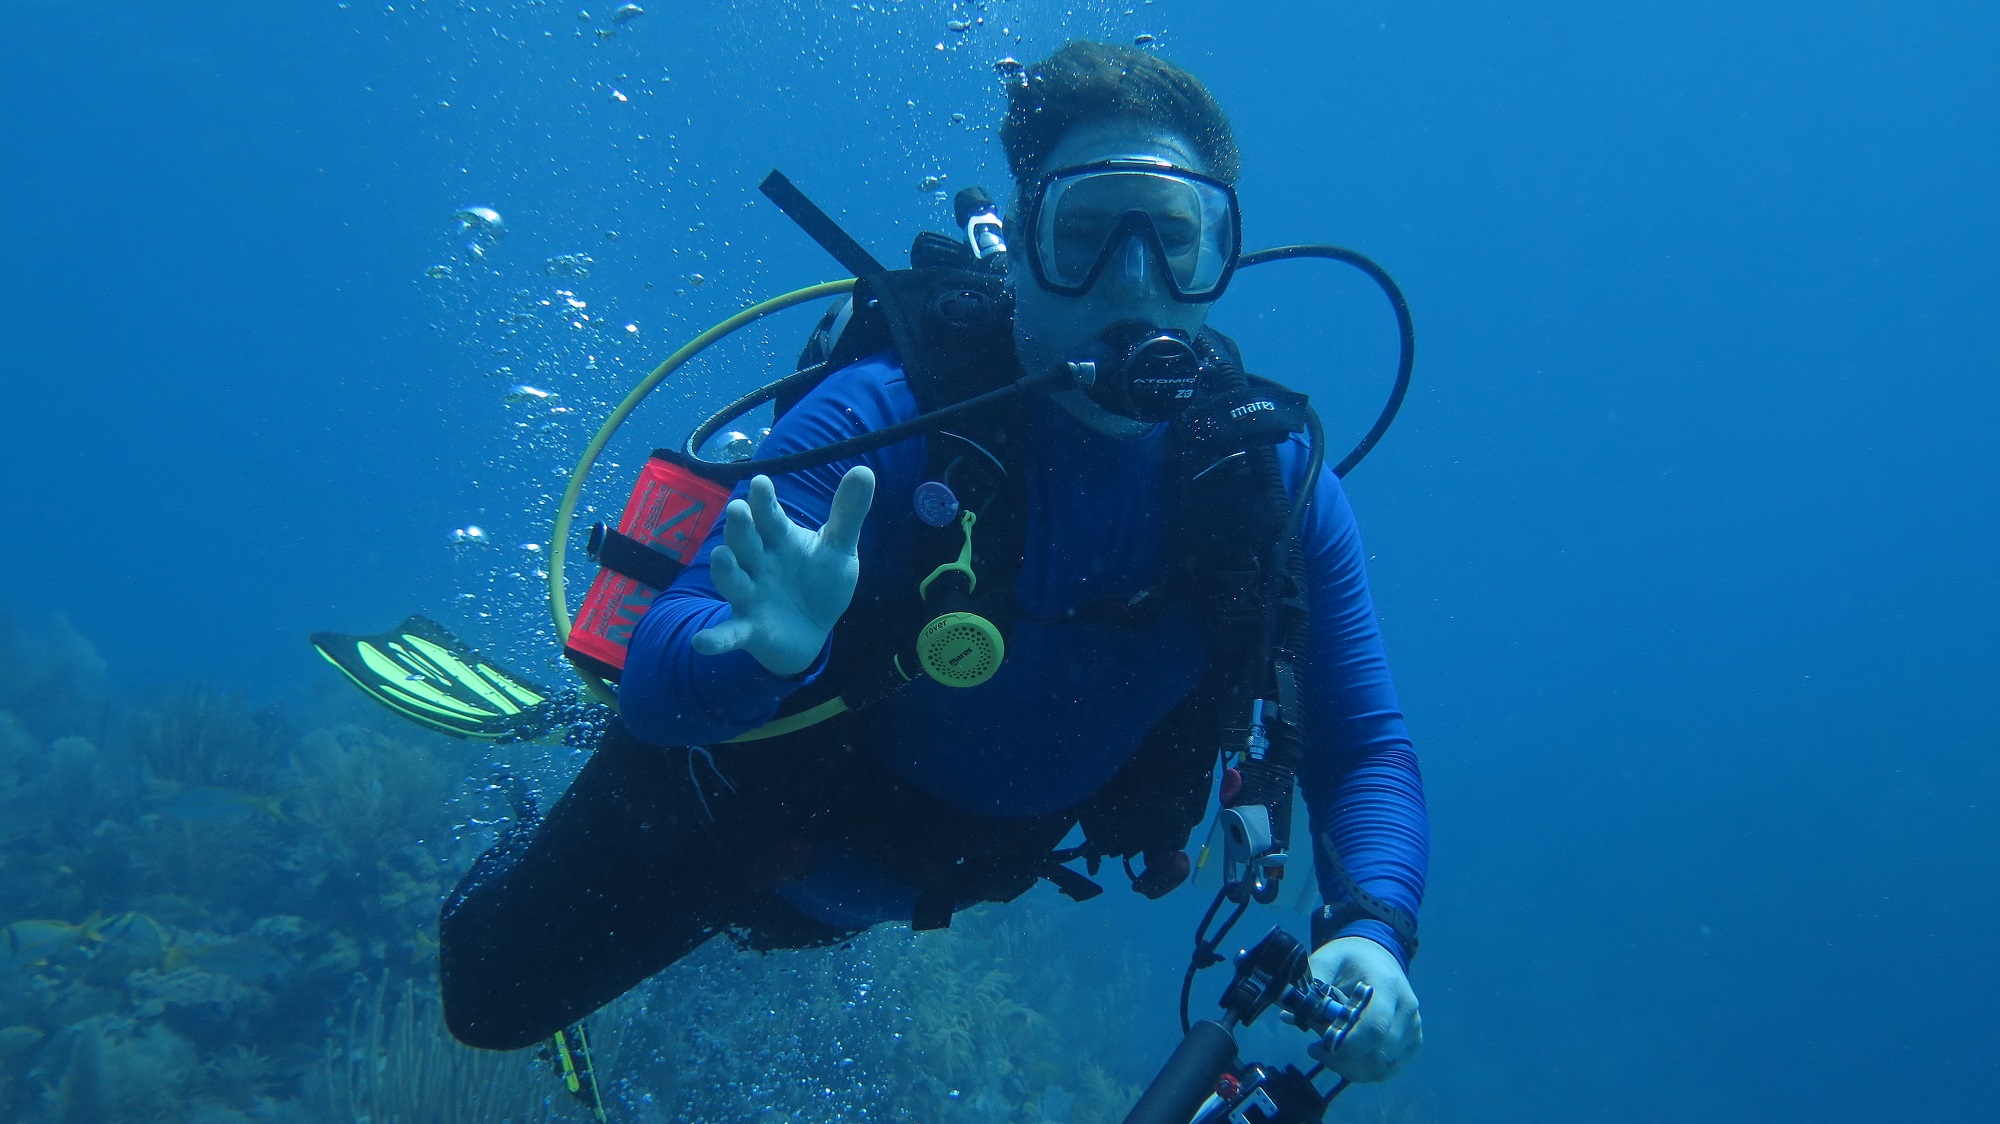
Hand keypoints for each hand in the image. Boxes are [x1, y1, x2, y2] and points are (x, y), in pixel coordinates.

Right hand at [691, 468, 874, 676]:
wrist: (810, 631)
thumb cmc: (819, 582)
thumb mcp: (838, 549)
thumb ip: (848, 514)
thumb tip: (864, 470)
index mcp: (778, 540)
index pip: (770, 517)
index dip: (765, 502)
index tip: (761, 482)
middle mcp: (758, 564)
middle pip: (746, 543)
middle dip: (741, 528)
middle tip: (738, 509)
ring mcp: (749, 596)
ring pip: (733, 581)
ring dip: (726, 570)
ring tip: (721, 556)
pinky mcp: (748, 630)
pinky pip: (730, 634)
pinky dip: (716, 639)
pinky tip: (702, 643)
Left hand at [1307, 936, 1421, 1082]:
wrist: (1377, 956)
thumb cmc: (1348, 959)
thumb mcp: (1325, 961)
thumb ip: (1311, 987)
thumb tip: (1290, 1015)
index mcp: (1386, 984)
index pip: (1374, 1027)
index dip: (1346, 1045)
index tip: (1317, 1045)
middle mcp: (1407, 1008)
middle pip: (1378, 1054)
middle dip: (1341, 1059)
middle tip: (1315, 1047)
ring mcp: (1414, 1027)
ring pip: (1382, 1067)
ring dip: (1349, 1067)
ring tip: (1327, 1050)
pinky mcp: (1413, 1041)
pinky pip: (1387, 1070)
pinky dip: (1362, 1070)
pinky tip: (1343, 1057)